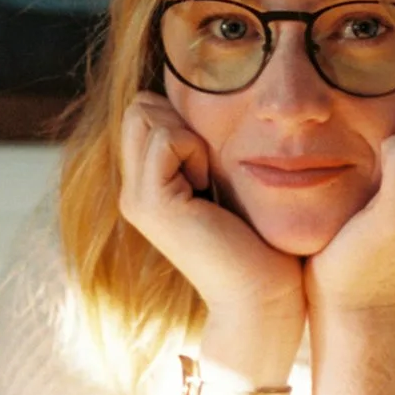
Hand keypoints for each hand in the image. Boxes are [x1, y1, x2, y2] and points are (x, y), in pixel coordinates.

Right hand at [118, 93, 304, 370]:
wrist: (262, 295)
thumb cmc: (259, 240)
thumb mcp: (225, 180)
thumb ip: (203, 148)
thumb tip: (206, 99)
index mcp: (147, 184)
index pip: (145, 109)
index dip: (182, 116)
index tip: (211, 160)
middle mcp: (132, 190)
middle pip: (140, 106)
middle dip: (182, 118)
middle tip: (210, 167)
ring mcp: (136, 198)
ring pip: (147, 115)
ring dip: (191, 135)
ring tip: (210, 180)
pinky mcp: (152, 203)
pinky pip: (166, 139)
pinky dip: (195, 151)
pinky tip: (209, 189)